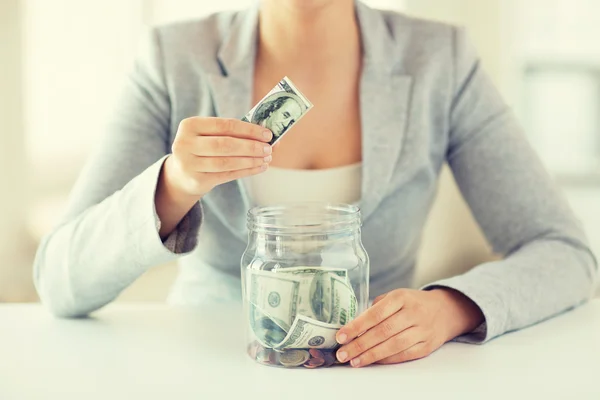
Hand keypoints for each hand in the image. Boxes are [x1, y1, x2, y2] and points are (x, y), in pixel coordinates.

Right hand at [155, 117, 271, 237]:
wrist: (181, 174)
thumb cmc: (202, 148)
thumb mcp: (210, 135)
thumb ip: (233, 133)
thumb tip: (267, 135)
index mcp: (190, 125)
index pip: (224, 125)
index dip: (248, 130)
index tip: (267, 134)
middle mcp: (185, 144)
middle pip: (225, 144)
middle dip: (251, 147)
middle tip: (268, 148)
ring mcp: (189, 164)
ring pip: (227, 162)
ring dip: (251, 160)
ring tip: (266, 158)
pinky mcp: (197, 181)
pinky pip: (227, 175)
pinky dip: (246, 171)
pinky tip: (259, 167)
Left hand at [335, 288, 483, 367]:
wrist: (446, 310)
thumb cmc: (413, 303)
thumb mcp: (396, 296)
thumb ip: (376, 308)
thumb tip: (354, 325)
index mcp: (401, 297)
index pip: (375, 314)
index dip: (356, 326)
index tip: (341, 336)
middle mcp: (413, 313)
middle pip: (382, 332)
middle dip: (359, 345)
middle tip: (342, 354)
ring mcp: (422, 330)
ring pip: (393, 346)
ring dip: (370, 355)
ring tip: (354, 361)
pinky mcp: (427, 345)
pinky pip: (404, 355)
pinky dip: (386, 359)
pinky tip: (372, 361)